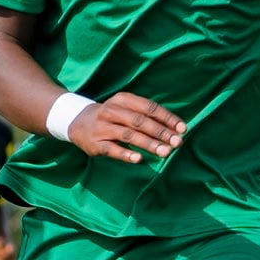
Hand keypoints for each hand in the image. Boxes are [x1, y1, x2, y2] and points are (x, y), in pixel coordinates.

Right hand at [65, 93, 186, 164]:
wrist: (77, 122)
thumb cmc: (111, 117)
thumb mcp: (125, 107)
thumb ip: (146, 115)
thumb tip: (175, 129)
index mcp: (123, 100)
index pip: (149, 107)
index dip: (167, 118)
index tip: (182, 129)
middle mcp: (112, 111)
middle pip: (140, 121)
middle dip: (161, 132)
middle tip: (177, 142)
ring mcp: (102, 127)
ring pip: (128, 135)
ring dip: (148, 144)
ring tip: (165, 152)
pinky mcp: (95, 143)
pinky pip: (112, 149)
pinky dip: (126, 154)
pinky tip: (139, 159)